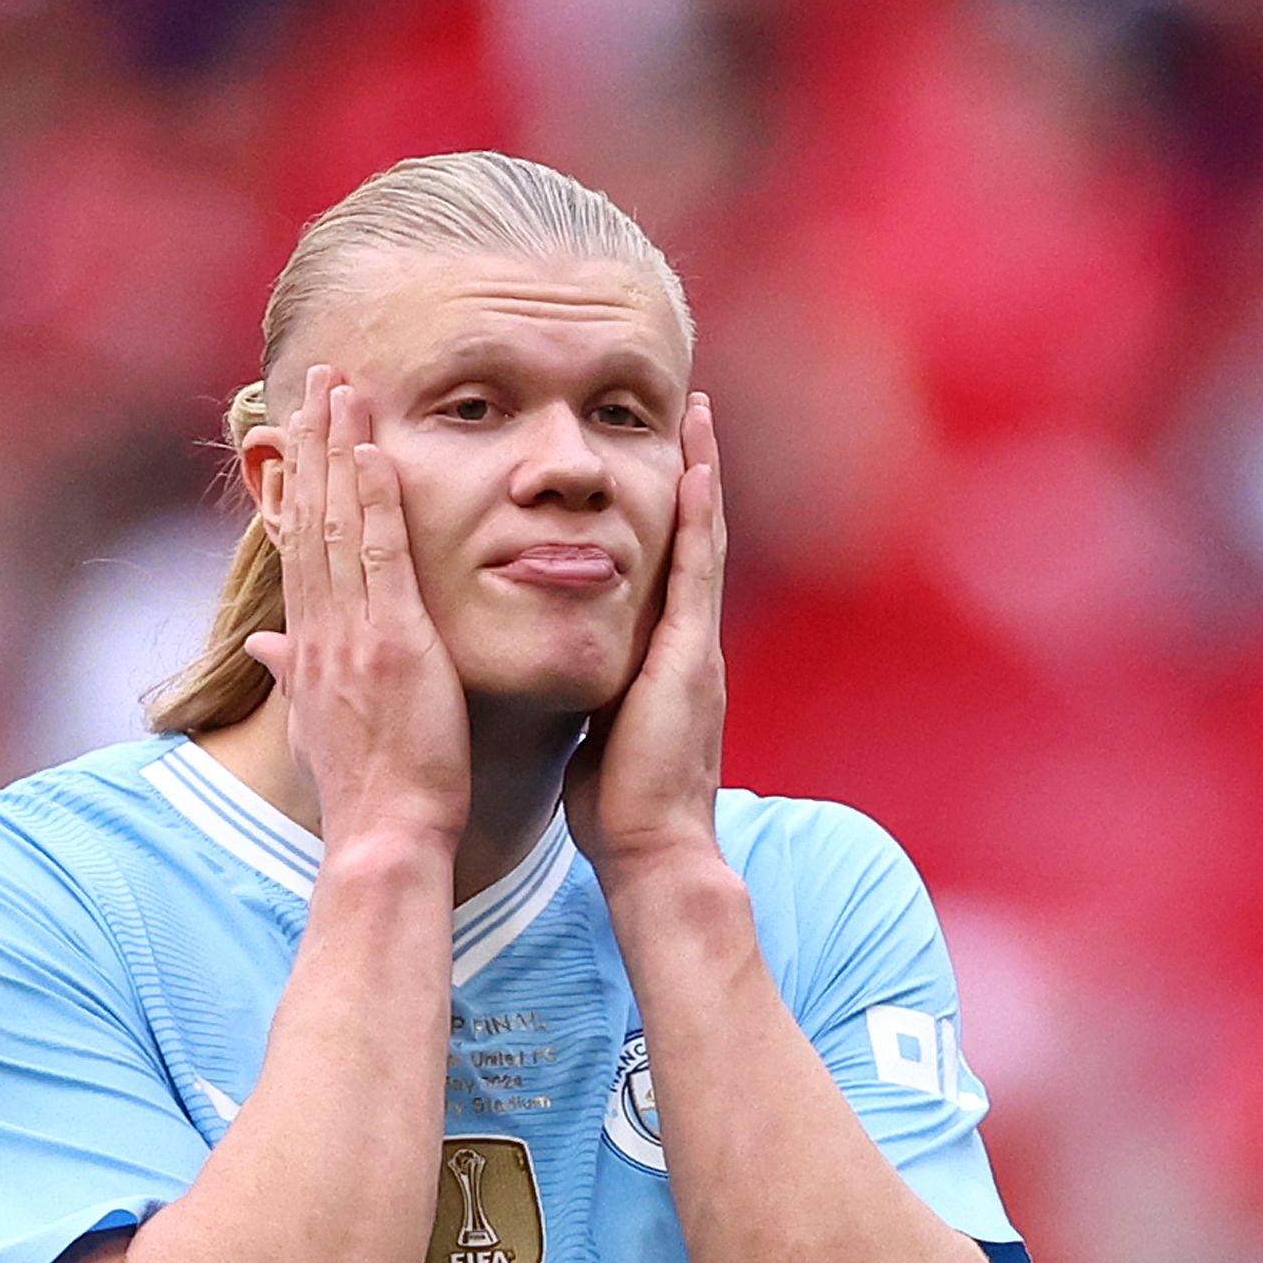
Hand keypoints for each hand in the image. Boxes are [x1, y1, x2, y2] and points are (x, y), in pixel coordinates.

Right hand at [244, 367, 472, 854]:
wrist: (382, 835)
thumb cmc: (365, 789)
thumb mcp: (317, 725)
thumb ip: (292, 674)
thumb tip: (262, 645)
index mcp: (306, 645)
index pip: (297, 546)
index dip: (296, 483)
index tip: (299, 430)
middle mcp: (319, 630)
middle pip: (309, 518)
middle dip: (311, 445)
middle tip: (319, 381)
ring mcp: (353, 633)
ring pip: (339, 524)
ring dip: (339, 451)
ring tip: (343, 390)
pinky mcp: (393, 643)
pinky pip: (382, 557)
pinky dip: (376, 502)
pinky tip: (374, 452)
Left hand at [567, 393, 726, 881]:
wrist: (651, 852)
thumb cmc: (616, 808)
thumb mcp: (595, 735)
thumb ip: (590, 699)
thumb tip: (561, 682)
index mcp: (664, 659)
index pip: (663, 569)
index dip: (663, 513)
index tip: (654, 461)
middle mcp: (689, 642)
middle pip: (692, 538)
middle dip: (692, 474)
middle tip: (689, 411)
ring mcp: (696, 646)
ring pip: (701, 539)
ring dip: (700, 473)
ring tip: (696, 413)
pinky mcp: (691, 656)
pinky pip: (697, 569)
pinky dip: (699, 515)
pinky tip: (695, 467)